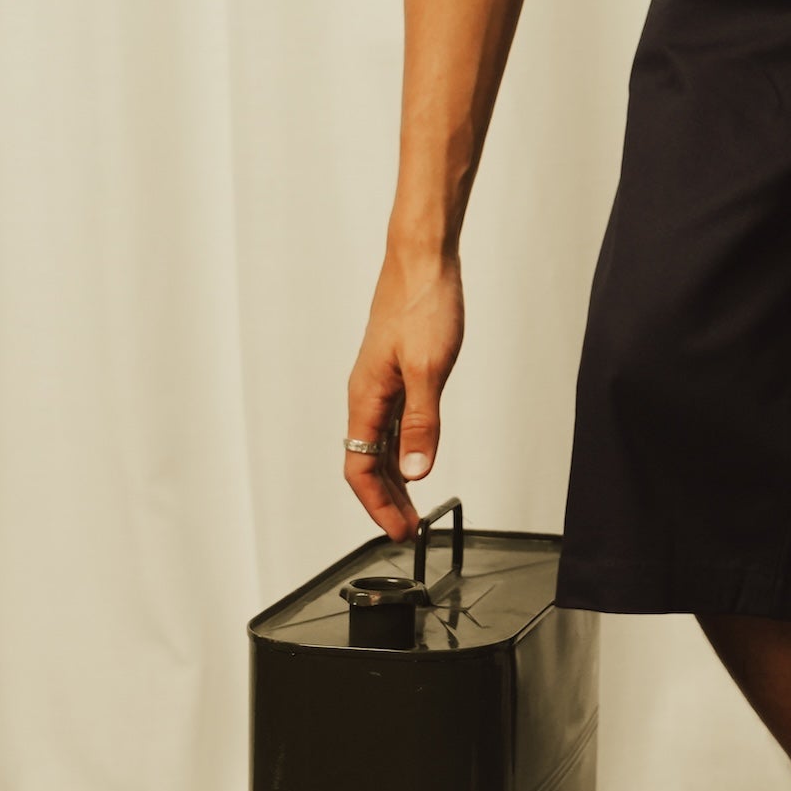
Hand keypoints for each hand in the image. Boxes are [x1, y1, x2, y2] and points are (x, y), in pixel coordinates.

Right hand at [344, 250, 461, 539]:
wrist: (423, 260)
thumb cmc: (422, 303)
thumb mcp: (429, 369)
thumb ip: (422, 424)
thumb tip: (415, 471)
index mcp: (366, 397)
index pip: (360, 468)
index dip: (378, 505)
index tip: (400, 530)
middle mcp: (367, 394)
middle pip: (367, 462)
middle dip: (386, 500)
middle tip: (408, 528)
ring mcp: (380, 384)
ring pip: (379, 444)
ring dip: (394, 478)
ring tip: (413, 504)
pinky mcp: (395, 373)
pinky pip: (391, 424)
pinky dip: (402, 449)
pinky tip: (415, 457)